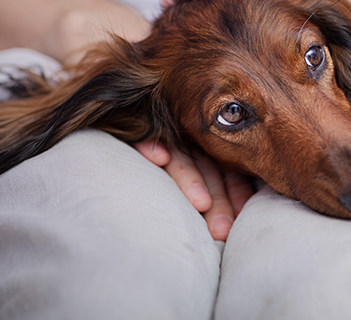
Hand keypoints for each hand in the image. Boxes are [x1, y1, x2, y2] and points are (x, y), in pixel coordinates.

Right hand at [134, 141, 253, 240]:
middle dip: (217, 199)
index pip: (225, 172)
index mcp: (205, 155)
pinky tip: (160, 157)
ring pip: (181, 156)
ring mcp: (164, 136)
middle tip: (222, 230)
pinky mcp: (134, 129)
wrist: (99, 150)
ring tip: (200, 204)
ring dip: (190, 178)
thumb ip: (207, 201)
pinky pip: (145, 134)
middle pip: (207, 168)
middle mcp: (187, 144)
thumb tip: (228, 231)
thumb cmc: (149, 188)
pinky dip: (152, 144)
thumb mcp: (187, 194)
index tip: (240, 218)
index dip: (235, 193)